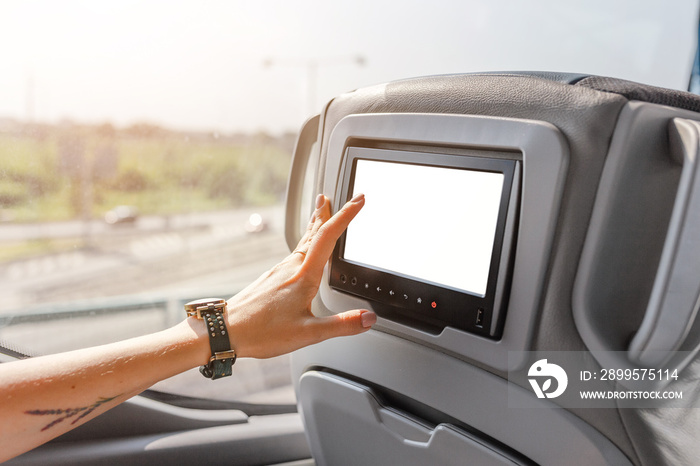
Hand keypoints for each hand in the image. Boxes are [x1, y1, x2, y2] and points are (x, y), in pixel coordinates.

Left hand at [225, 193, 374, 357]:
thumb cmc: (261, 331)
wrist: (225, 330)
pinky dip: (304, 243)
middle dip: (326, 213)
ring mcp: (279, 271)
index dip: (346, 215)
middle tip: (332, 196)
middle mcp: (291, 267)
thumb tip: (368, 319)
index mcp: (304, 276)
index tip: (358, 200)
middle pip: (314, 232)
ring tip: (320, 215)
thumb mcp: (308, 334)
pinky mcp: (271, 278)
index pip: (329, 237)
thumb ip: (341, 326)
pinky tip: (302, 253)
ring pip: (303, 242)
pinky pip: (294, 253)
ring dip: (314, 226)